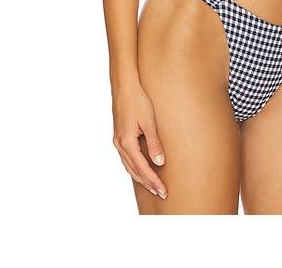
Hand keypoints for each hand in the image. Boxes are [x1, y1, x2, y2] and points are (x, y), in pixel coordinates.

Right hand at [112, 80, 167, 198]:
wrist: (124, 87)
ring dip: (141, 178)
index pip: (142, 168)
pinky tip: (142, 170)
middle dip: (148, 183)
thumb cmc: (138, 101)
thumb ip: (154, 143)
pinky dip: (135, 168)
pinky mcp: (119, 137)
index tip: (163, 191)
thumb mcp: (149, 121)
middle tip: (161, 193)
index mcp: (126, 142)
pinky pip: (127, 159)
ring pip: (129, 167)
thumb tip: (159, 162)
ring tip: (154, 186)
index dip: (153, 181)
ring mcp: (118, 142)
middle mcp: (119, 145)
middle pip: (134, 171)